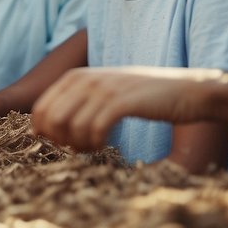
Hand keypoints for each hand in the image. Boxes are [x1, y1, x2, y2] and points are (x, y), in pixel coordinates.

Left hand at [31, 66, 221, 151]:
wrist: (187, 90)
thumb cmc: (143, 97)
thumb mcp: (104, 92)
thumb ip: (77, 103)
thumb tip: (45, 129)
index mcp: (76, 76)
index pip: (39, 109)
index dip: (44, 134)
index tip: (59, 146)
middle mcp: (86, 79)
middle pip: (51, 119)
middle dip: (59, 142)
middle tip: (76, 150)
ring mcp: (105, 89)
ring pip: (71, 126)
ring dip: (79, 145)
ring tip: (92, 149)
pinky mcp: (123, 102)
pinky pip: (95, 129)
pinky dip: (95, 144)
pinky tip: (103, 146)